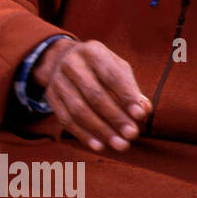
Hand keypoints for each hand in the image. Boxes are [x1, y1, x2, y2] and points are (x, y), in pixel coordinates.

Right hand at [33, 39, 151, 152]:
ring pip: (78, 110)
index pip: (111, 75)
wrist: (63, 59)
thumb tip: (145, 110)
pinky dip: (84, 135)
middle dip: (115, 117)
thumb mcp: (118, 70)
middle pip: (94, 95)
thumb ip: (132, 89)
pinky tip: (100, 146)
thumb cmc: (100, 68)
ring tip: (120, 144)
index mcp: (93, 51)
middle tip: (132, 135)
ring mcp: (58, 81)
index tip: (140, 115)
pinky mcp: (51, 97)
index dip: (126, 96)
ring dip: (101, 131)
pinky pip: (66, 120)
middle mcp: (72, 63)